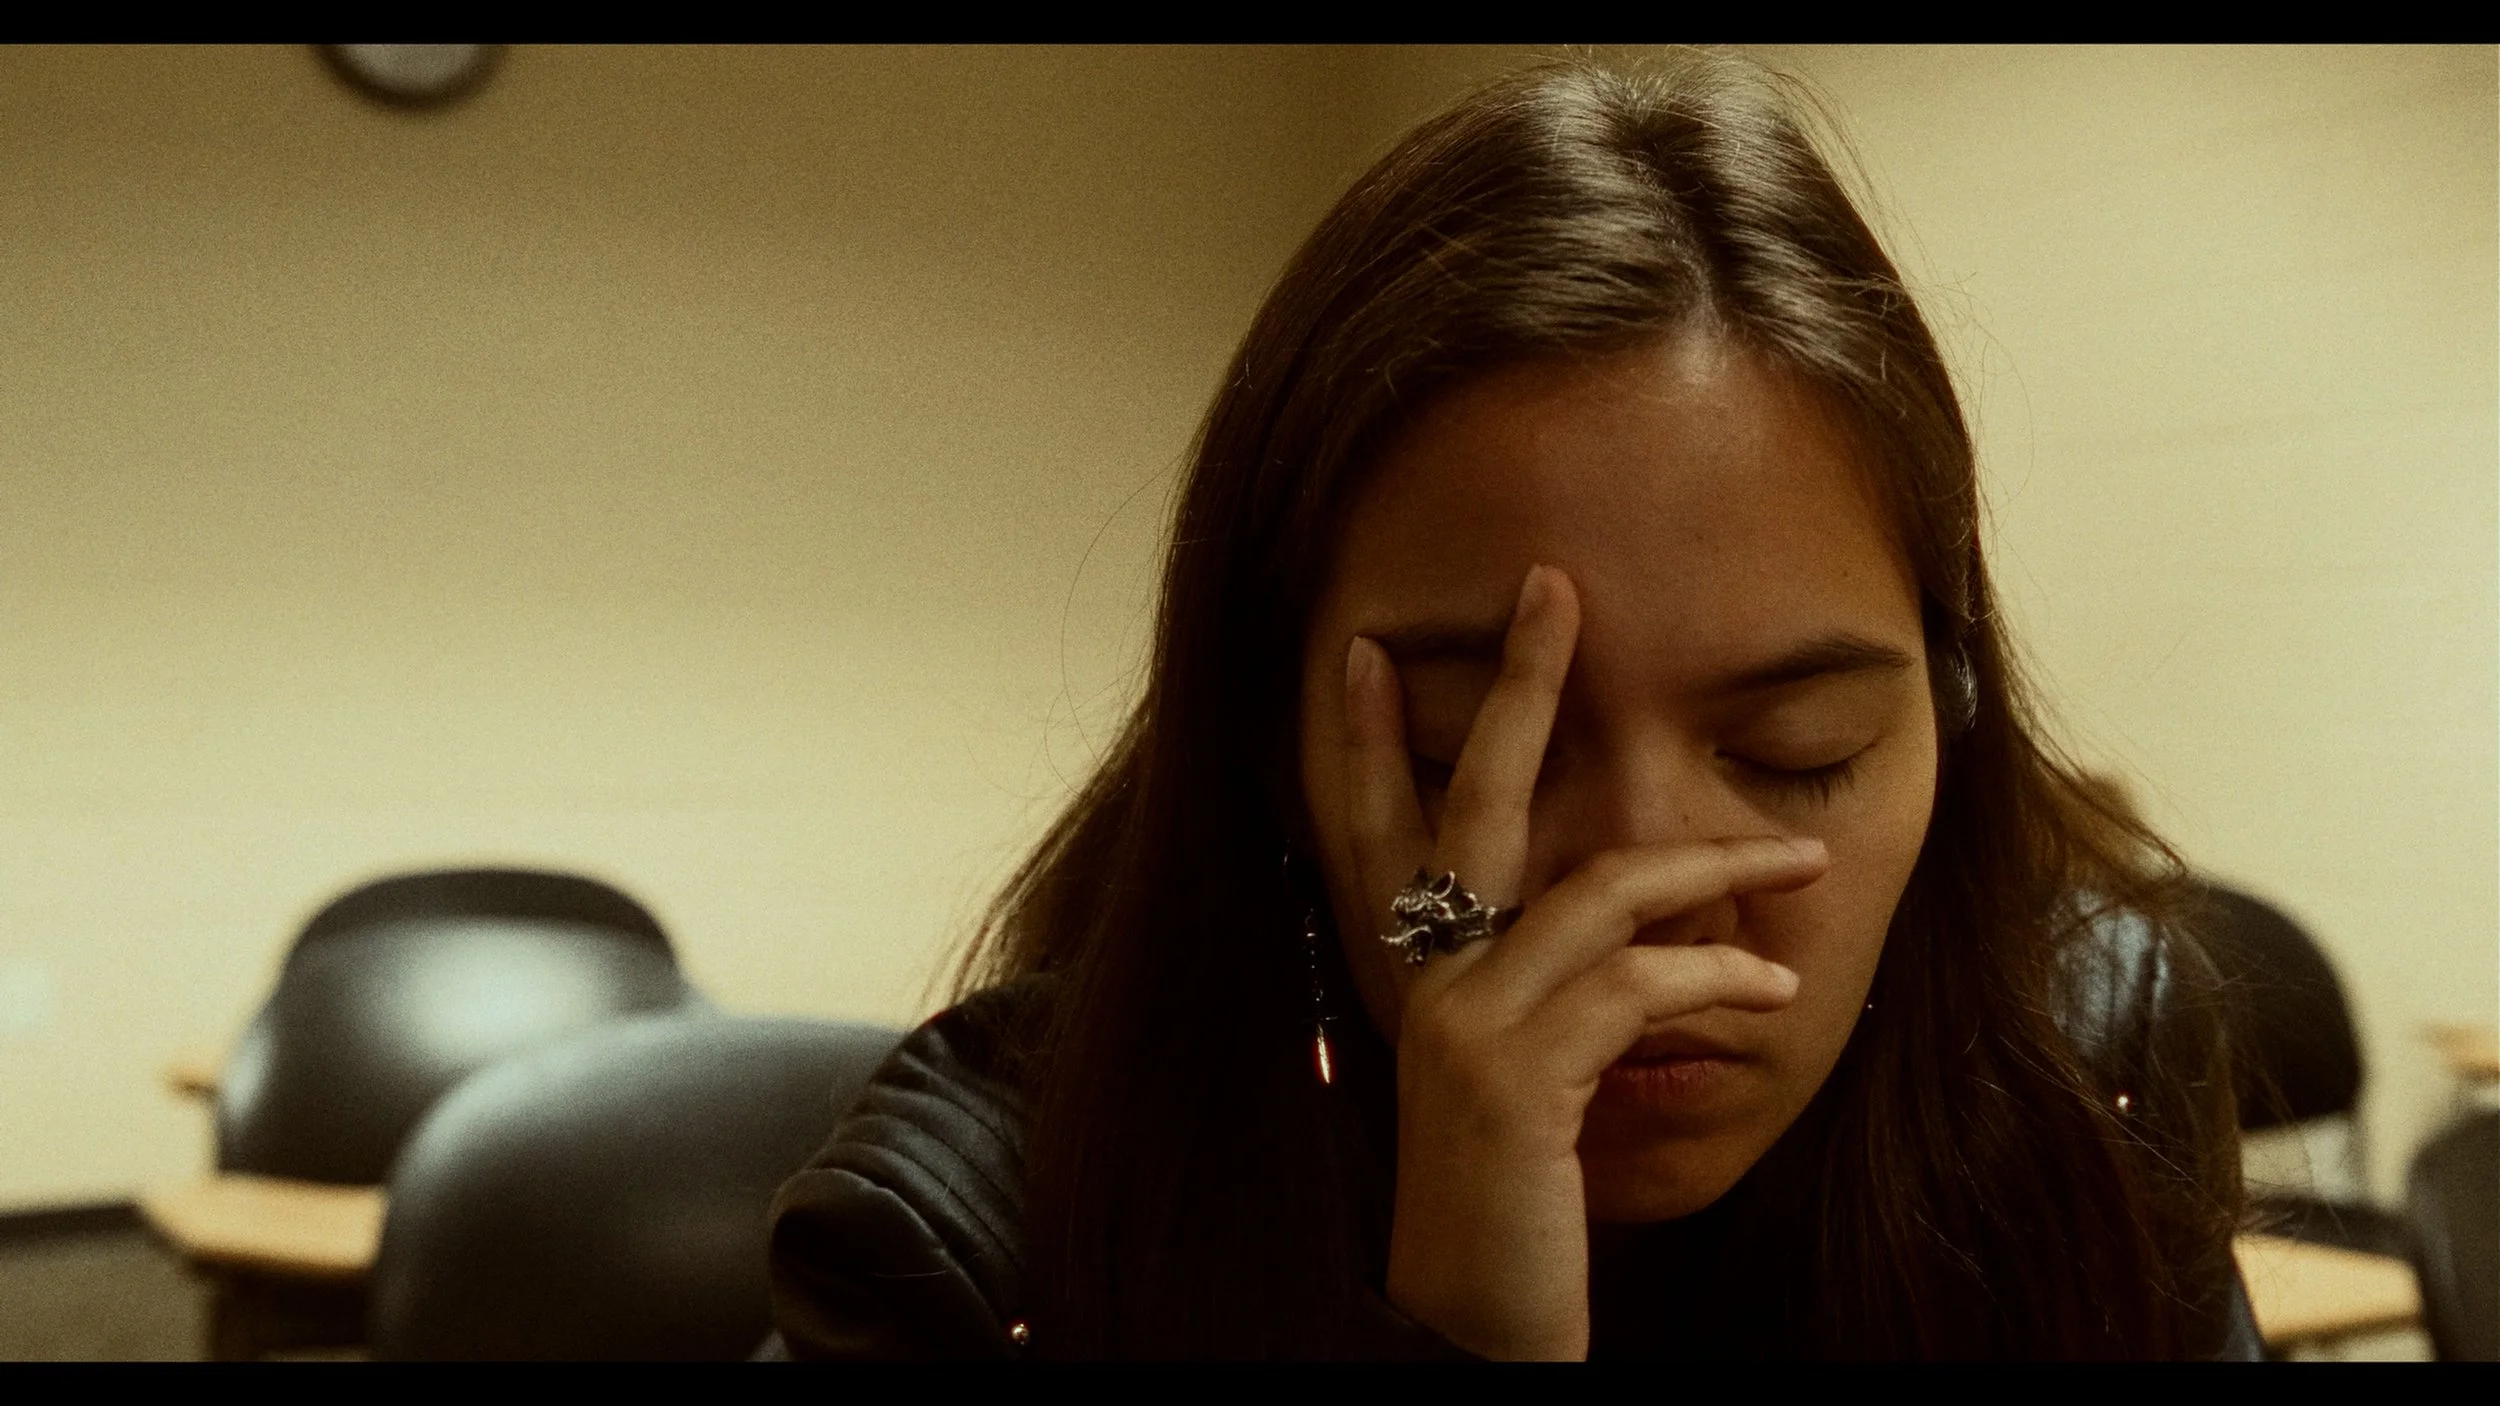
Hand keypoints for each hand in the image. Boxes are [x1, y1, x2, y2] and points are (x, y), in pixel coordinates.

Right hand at [1341, 564, 1827, 1359]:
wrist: (1470, 1324)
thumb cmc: (1502, 1203)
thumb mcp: (1514, 1087)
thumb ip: (1540, 1004)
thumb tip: (1626, 940)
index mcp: (1413, 979)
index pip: (1371, 828)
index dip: (1363, 737)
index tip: (1369, 649)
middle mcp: (1421, 984)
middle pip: (1466, 800)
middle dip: (1518, 685)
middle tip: (1553, 590)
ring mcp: (1461, 1024)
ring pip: (1596, 888)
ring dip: (1712, 866)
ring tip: (1798, 856)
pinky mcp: (1516, 1076)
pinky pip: (1634, 986)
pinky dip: (1717, 979)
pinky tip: (1774, 992)